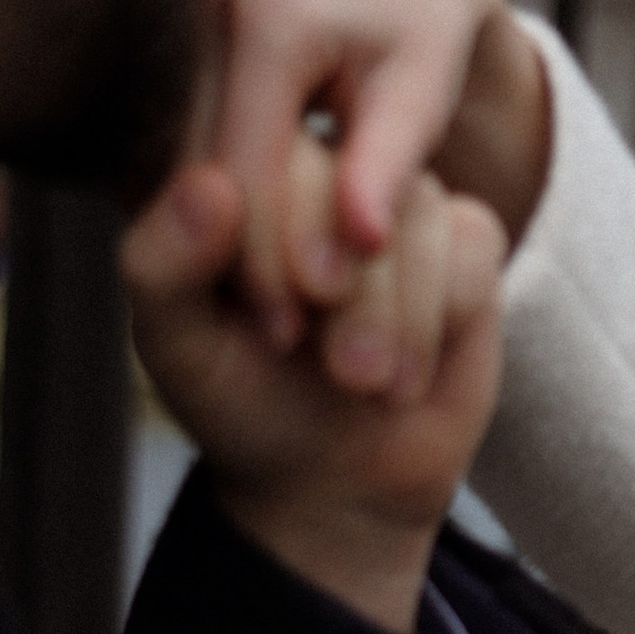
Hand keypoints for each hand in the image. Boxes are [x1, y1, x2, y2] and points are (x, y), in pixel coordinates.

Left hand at [124, 142, 507, 633]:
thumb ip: (163, 265)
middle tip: (339, 372)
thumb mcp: (179, 348)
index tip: (277, 336)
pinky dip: (440, 322)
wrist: (335, 475)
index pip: (264, 157)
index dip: (277, 244)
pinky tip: (409, 375)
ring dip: (398, 318)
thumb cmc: (244, 399)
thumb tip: (209, 185)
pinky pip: (471, 243)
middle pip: (349, 176)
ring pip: (414, 213)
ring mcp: (396, 198)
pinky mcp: (465, 235)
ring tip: (367, 385)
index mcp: (237, 175)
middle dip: (350, 290)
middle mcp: (321, 168)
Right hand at [207, 0, 551, 345]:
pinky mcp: (176, 77)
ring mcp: (182, 49)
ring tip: (276, 334)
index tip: (295, 334)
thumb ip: (391, 163)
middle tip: (284, 347)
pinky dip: (221, 230)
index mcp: (270, 19)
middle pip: (205, 176)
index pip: (249, 161)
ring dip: (225, 256)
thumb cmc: (422, 36)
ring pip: (186, 178)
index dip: (268, 253)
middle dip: (244, 267)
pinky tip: (250, 290)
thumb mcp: (423, 91)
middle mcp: (204, 23)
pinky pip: (186, 167)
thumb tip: (361, 239)